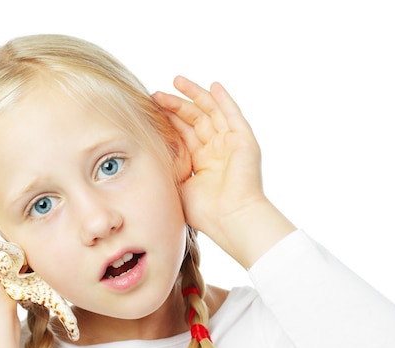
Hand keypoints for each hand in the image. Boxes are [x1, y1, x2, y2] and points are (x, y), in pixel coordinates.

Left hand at [153, 77, 295, 267]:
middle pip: (195, 120)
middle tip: (156, 94)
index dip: (168, 120)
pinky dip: (224, 100)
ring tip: (177, 81)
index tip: (150, 109)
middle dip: (176, 106)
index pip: (183, 134)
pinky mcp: (244, 141)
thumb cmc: (205, 211)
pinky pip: (233, 114)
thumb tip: (149, 154)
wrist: (230, 218)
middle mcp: (217, 151)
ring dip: (196, 96)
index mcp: (202, 163)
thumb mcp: (178, 185)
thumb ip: (169, 167)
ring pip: (212, 112)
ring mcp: (231, 145)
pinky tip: (213, 86)